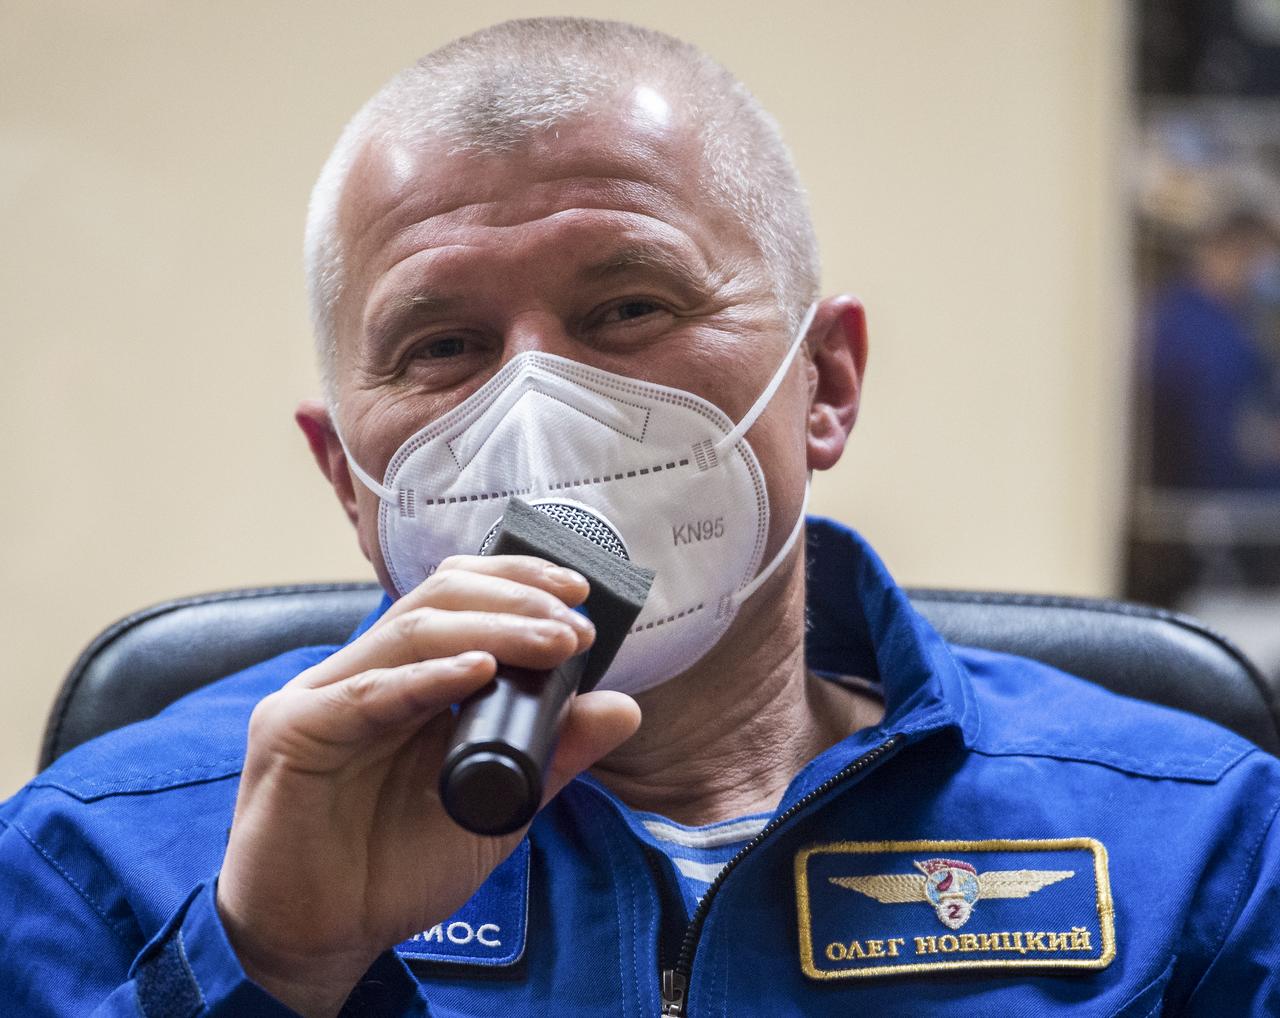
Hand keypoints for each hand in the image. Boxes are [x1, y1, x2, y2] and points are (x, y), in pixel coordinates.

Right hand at [216, 556, 640, 1016]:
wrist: (320, 942)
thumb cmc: (396, 868)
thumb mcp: (497, 804)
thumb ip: (552, 753)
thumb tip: (625, 707)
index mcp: (402, 676)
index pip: (456, 596)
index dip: (516, 581)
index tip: (579, 593)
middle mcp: (361, 673)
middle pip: (438, 600)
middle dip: (515, 602)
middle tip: (575, 625)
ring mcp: (322, 696)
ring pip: (411, 632)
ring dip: (492, 630)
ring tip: (554, 642)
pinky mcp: (294, 733)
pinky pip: (368, 694)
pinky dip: (429, 678)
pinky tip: (478, 672)